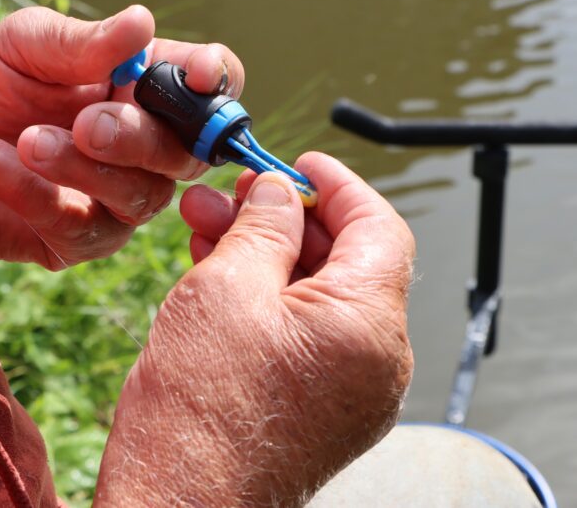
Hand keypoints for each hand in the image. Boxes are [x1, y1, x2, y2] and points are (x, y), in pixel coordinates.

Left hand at [0, 5, 244, 267]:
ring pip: (139, 195)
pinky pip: (80, 227)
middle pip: (186, 153)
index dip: (215, 81)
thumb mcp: (27, 44)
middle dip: (139, 137)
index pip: (212, 89)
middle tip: (86, 122)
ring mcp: (119, 200)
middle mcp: (147, 150)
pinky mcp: (80, 241)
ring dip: (82, 166)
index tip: (192, 73)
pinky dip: (33, 193)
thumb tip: (144, 22)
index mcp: (148, 93)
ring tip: (25, 140)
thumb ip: (86, 42)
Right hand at [95, 153, 414, 505]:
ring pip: (322, 297)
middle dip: (288, 218)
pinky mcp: (325, 413)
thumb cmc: (198, 413)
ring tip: (207, 228)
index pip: (378, 227)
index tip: (299, 163)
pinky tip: (222, 276)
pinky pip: (311, 336)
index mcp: (369, 325)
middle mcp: (378, 362)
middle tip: (234, 194)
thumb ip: (265, 225)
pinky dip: (273, 300)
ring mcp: (354, 393)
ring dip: (270, 256)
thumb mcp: (226, 288)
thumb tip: (279, 191)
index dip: (338, 185)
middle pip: (349, 260)